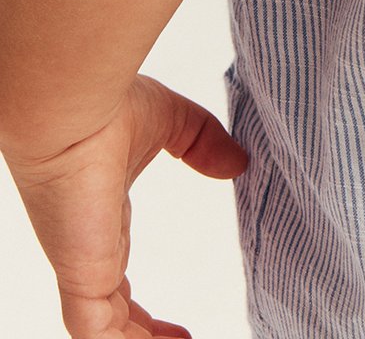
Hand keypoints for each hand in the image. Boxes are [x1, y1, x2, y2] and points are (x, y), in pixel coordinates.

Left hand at [0, 72, 246, 336]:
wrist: (68, 110)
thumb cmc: (106, 107)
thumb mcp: (170, 122)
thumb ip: (203, 142)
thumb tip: (238, 163)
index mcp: (105, 224)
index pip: (116, 287)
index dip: (141, 314)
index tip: (178, 327)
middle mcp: (92, 252)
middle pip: (114, 319)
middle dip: (144, 338)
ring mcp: (85, 269)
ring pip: (106, 334)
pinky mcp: (83, 277)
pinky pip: (100, 335)